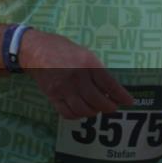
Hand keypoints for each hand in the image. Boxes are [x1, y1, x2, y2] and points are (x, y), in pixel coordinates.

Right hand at [19, 30, 133, 119]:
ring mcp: (63, 88)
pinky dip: (77, 115)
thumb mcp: (82, 51)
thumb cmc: (59, 47)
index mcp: (87, 63)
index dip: (121, 96)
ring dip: (93, 112)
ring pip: (84, 109)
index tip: (129, 102)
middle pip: (98, 100)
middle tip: (112, 107)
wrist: (32, 49)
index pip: (109, 84)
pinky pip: (68, 112)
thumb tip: (108, 86)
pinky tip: (80, 110)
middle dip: (109, 107)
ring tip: (96, 109)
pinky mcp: (52, 95)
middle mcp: (77, 77)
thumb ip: (94, 68)